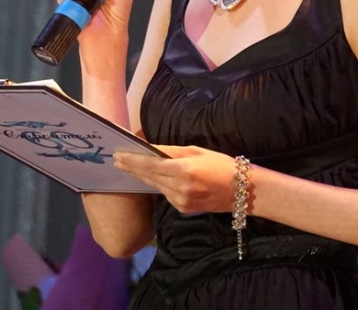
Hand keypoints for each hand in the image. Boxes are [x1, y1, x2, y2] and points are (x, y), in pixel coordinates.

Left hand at [113, 145, 238, 214]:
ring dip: (142, 177)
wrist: (242, 191)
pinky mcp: (183, 209)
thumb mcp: (198, 151)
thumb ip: (173, 152)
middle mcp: (179, 187)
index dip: (133, 160)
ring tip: (128, 167)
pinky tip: (149, 178)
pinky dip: (157, 185)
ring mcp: (180, 201)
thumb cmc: (222, 165)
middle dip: (131, 168)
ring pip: (155, 186)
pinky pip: (165, 194)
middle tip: (116, 160)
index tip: (118, 155)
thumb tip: (152, 149)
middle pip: (149, 176)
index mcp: (183, 170)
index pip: (151, 165)